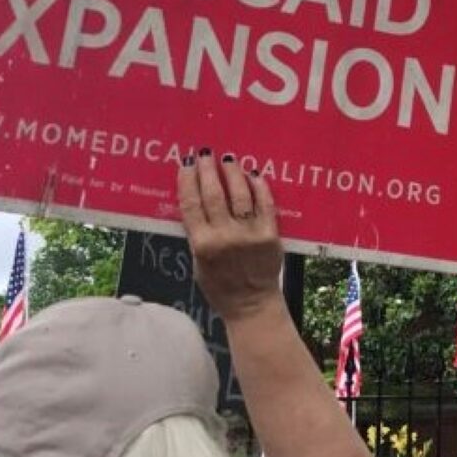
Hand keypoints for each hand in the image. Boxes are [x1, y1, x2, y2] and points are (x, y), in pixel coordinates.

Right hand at [177, 153, 284, 321]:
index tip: (186, 163)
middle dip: (207, 170)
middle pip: (213, 194)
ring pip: (239, 195)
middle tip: (206, 153)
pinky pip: (264, 204)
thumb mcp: (197, 262)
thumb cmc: (220, 285)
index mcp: (201, 244)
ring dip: (233, 173)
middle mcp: (224, 237)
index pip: (191, 204)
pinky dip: (259, 187)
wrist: (251, 303)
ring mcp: (249, 235)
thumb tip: (194, 201)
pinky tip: (254, 175)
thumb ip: (197, 234)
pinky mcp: (270, 235)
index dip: (187, 180)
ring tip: (228, 160)